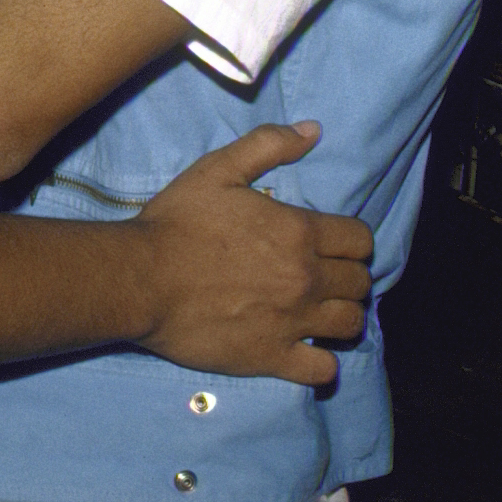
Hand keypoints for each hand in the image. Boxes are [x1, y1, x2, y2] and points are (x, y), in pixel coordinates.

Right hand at [125, 122, 373, 385]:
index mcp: (300, 233)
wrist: (141, 279)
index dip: (352, 241)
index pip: (360, 240)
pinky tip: (307, 352)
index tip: (334, 245)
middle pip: (360, 284)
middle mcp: (306, 279)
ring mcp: (292, 323)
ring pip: (351, 326)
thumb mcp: (218, 169)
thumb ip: (268, 145)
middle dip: (349, 278)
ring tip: (322, 313)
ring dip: (342, 317)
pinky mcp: (272, 358)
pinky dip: (322, 363)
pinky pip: (322, 370)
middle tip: (325, 278)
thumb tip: (313, 130)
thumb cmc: (177, 222)